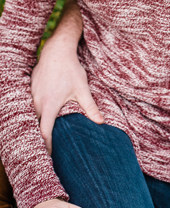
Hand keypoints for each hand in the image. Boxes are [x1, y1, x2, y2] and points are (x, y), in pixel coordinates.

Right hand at [32, 34, 102, 153]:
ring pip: (34, 115)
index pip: (45, 132)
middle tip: (51, 148)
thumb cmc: (70, 70)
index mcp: (50, 105)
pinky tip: (43, 116)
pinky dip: (37, 113)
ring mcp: (31, 96)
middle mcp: (37, 103)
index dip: (47, 145)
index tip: (50, 156)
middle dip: (42, 137)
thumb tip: (101, 121)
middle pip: (37, 125)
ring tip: (46, 135)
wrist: (56, 51)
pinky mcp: (30, 90)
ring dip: (39, 124)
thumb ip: (90, 106)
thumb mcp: (82, 89)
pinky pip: (31, 106)